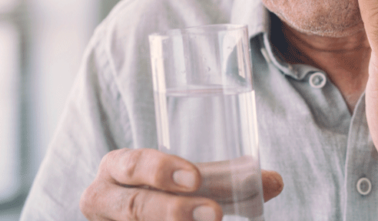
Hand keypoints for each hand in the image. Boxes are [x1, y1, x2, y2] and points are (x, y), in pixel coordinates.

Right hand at [80, 148, 282, 220]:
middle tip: (215, 214)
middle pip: (135, 208)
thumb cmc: (161, 188)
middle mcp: (102, 200)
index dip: (160, 170)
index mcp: (116, 168)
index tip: (196, 178)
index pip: (131, 165)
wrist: (139, 206)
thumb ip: (225, 177)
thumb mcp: (185, 177)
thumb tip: (275, 182)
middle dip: (175, 211)